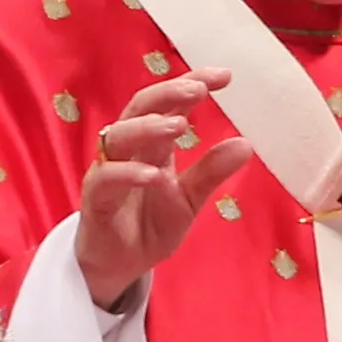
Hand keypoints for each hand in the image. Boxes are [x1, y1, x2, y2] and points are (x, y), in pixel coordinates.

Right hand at [75, 70, 263, 308]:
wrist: (119, 265)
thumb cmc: (149, 225)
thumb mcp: (189, 199)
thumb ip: (211, 172)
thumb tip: (246, 144)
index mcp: (153, 145)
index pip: (169, 104)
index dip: (192, 84)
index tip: (224, 75)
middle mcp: (128, 150)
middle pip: (139, 107)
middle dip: (167, 94)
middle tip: (197, 90)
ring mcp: (108, 171)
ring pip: (118, 137)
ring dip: (147, 128)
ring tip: (177, 126)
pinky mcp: (94, 199)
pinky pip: (105, 179)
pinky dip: (128, 174)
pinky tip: (153, 175)